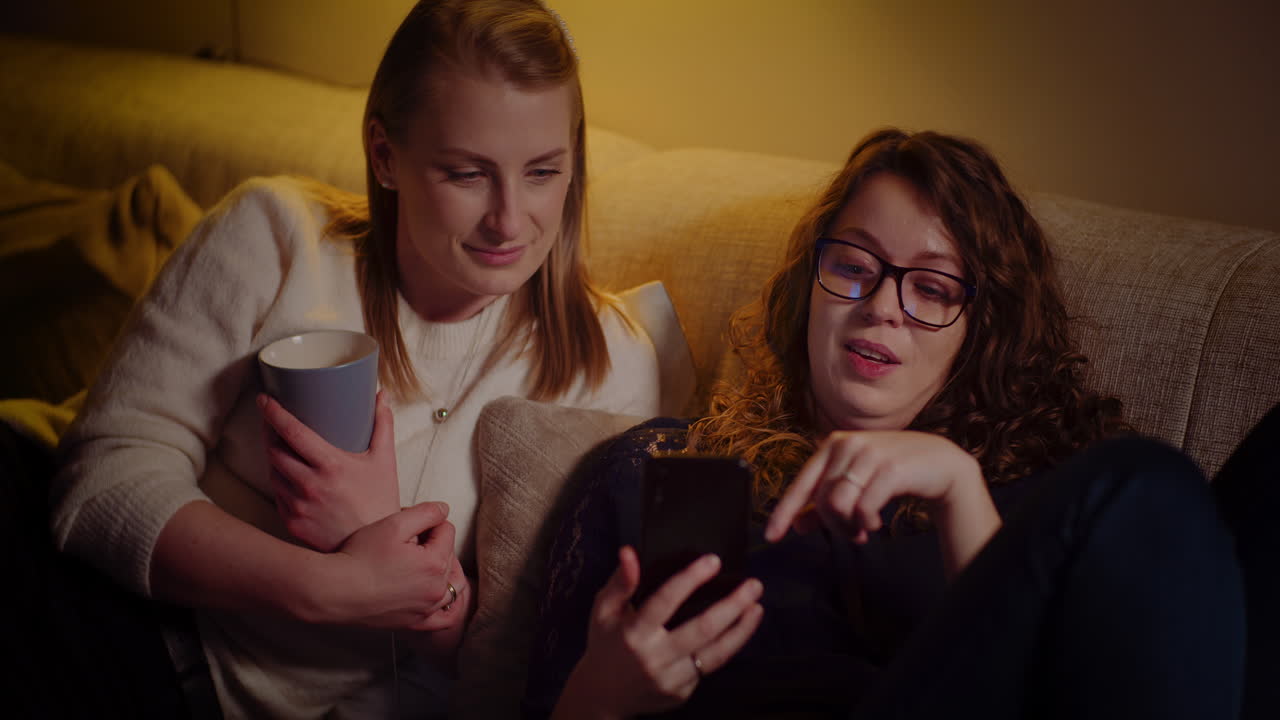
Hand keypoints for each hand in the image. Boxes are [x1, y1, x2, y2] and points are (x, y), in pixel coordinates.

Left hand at [260, 390, 399, 550]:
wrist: (375, 550)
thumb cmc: (380, 502)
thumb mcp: (385, 461)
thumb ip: (383, 424)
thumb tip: (381, 395)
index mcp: (331, 465)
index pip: (293, 432)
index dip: (274, 412)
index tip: (265, 400)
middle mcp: (310, 485)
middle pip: (275, 450)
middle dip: (269, 432)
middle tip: (271, 421)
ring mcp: (299, 506)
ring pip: (273, 473)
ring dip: (272, 457)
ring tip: (279, 447)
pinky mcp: (292, 523)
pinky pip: (278, 496)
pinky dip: (280, 482)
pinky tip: (287, 476)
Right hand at [316, 501, 461, 630]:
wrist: (336, 590)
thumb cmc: (361, 556)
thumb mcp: (394, 524)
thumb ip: (426, 513)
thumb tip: (445, 510)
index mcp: (435, 563)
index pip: (447, 530)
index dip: (427, 522)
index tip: (406, 525)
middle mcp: (437, 589)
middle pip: (448, 555)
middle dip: (433, 543)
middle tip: (406, 540)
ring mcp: (427, 608)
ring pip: (451, 584)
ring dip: (442, 570)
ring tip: (420, 562)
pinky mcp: (415, 622)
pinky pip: (443, 617)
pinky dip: (444, 605)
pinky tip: (432, 594)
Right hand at [553, 547, 763, 719]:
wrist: (603, 695)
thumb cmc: (606, 644)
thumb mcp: (603, 610)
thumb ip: (620, 582)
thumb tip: (630, 552)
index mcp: (633, 632)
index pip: (665, 601)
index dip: (690, 579)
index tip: (713, 560)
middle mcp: (654, 657)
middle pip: (702, 629)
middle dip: (732, 605)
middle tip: (753, 584)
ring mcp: (670, 678)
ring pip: (715, 653)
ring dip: (741, 629)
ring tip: (757, 607)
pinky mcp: (682, 692)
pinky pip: (709, 667)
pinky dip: (727, 647)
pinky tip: (739, 630)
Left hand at [765, 430, 997, 576]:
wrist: (940, 462)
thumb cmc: (892, 472)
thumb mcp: (856, 483)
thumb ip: (826, 502)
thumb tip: (797, 526)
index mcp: (832, 445)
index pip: (801, 483)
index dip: (785, 511)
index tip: (772, 536)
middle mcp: (848, 445)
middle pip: (821, 500)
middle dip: (833, 526)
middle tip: (852, 535)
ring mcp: (869, 454)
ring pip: (838, 505)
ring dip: (849, 527)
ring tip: (863, 531)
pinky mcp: (889, 469)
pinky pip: (863, 507)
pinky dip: (866, 522)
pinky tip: (875, 523)